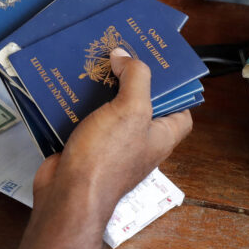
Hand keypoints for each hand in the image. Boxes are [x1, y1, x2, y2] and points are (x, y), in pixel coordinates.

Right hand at [16, 48, 191, 248]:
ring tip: (95, 61)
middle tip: (122, 54)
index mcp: (160, 136)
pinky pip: (84, 117)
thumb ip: (135, 77)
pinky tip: (70, 83)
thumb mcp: (131, 110)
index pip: (180, 112)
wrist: (68, 194)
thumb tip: (125, 56)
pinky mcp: (85, 145)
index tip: (161, 67)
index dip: (175, 90)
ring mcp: (110, 144)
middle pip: (141, 104)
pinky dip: (78, 101)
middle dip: (130, 80)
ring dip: (101, 88)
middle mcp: (138, 141)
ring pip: (110, 108)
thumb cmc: (107, 159)